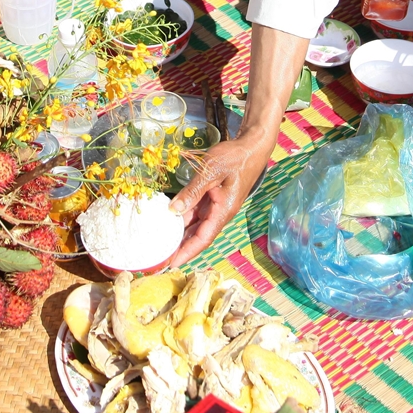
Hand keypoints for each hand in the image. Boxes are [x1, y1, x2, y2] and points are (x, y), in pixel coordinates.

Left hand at [168, 133, 269, 265]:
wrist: (251, 148)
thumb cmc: (234, 158)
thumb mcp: (211, 171)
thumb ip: (192, 191)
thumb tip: (173, 210)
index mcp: (223, 211)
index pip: (203, 238)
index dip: (187, 252)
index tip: (172, 264)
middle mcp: (220, 213)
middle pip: (199, 236)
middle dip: (181, 248)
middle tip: (160, 257)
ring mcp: (218, 206)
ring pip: (197, 225)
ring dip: (182, 235)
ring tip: (163, 243)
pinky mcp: (215, 198)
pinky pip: (198, 213)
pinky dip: (186, 219)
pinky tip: (172, 221)